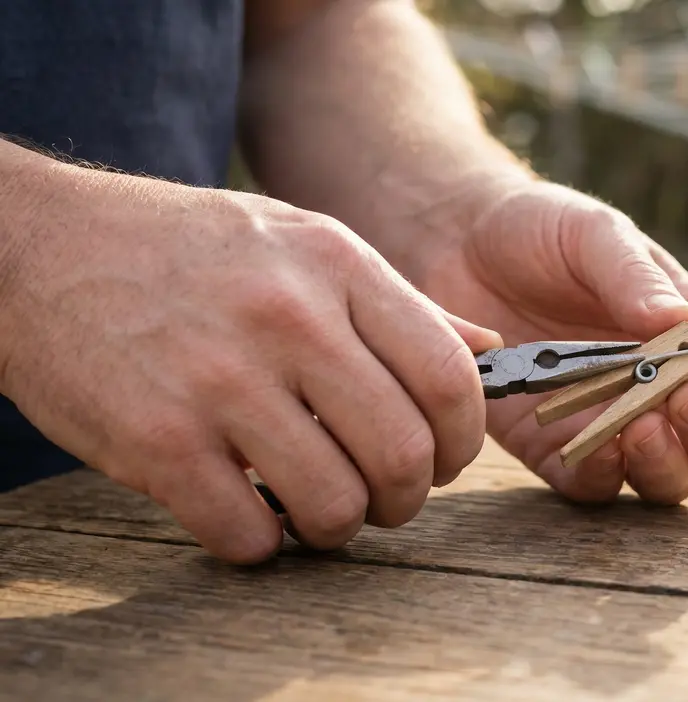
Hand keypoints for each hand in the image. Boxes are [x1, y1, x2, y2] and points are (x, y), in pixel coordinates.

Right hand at [0, 159, 499, 563]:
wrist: (37, 246)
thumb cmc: (189, 251)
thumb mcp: (305, 243)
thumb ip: (401, 304)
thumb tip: (489, 355)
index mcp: (337, 266)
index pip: (451, 377)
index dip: (463, 440)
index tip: (443, 458)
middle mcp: (288, 320)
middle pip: (404, 453)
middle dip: (408, 497)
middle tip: (382, 495)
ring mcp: (220, 382)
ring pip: (335, 505)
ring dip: (338, 526)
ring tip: (316, 505)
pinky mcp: (156, 441)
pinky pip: (249, 535)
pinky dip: (261, 542)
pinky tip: (247, 510)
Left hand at [395, 178, 687, 504]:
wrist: (456, 244)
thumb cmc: (543, 232)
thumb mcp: (596, 236)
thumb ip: (636, 277)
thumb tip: (686, 322)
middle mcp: (666, 394)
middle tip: (684, 398)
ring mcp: (614, 428)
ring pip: (673, 481)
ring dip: (668, 461)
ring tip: (639, 422)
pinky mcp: (556, 450)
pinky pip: (595, 488)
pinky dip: (603, 475)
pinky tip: (593, 444)